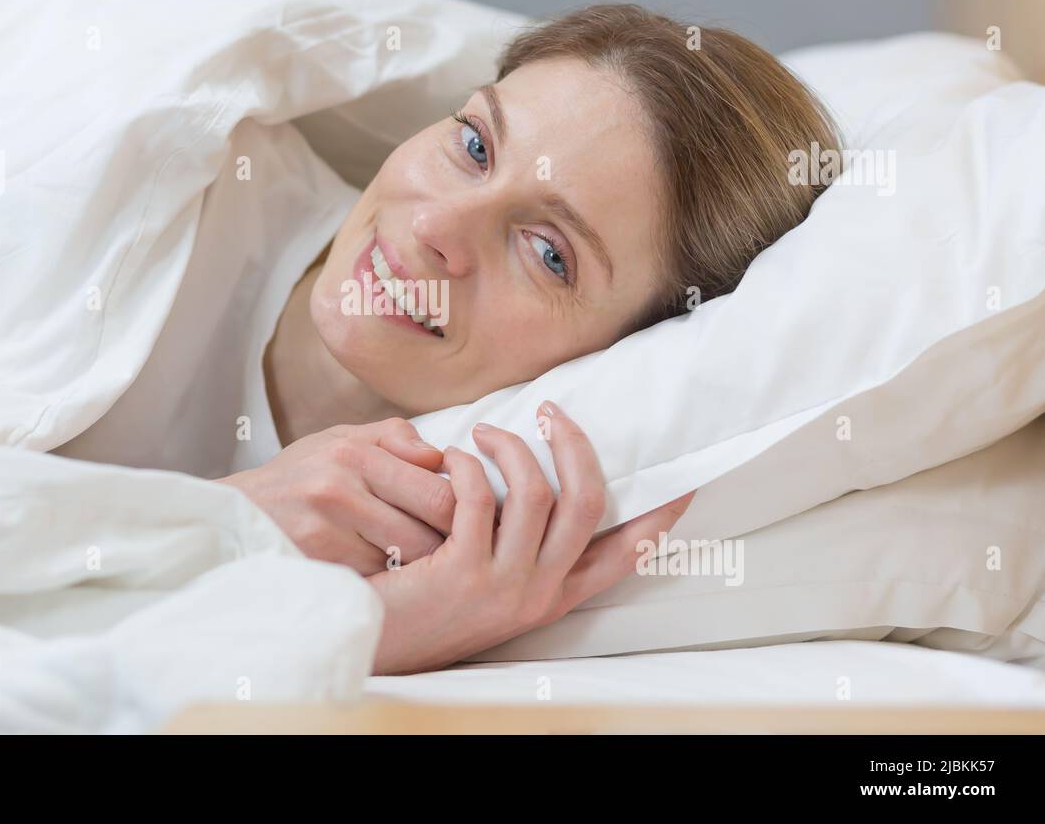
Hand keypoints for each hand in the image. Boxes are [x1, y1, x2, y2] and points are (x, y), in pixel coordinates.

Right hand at [216, 418, 454, 574]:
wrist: (241, 514)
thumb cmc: (302, 474)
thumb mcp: (341, 438)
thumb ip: (394, 437)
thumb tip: (438, 455)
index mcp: (353, 455)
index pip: (436, 492)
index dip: (464, 511)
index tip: (470, 518)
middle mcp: (339, 492)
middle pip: (427, 532)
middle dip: (451, 544)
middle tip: (460, 546)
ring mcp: (326, 534)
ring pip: (405, 563)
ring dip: (424, 565)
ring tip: (431, 560)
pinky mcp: (317, 567)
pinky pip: (377, 581)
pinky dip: (393, 580)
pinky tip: (396, 575)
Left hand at [366, 400, 694, 674]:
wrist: (371, 639)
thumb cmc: (425, 598)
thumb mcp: (491, 579)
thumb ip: (521, 542)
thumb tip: (542, 480)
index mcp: (555, 594)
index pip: (627, 553)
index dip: (658, 514)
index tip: (681, 481)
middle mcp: (539, 592)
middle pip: (587, 503)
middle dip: (574, 445)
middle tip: (551, 413)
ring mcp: (503, 584)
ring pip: (536, 493)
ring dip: (513, 447)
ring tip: (485, 433)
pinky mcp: (462, 571)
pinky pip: (479, 496)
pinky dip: (467, 465)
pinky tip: (452, 459)